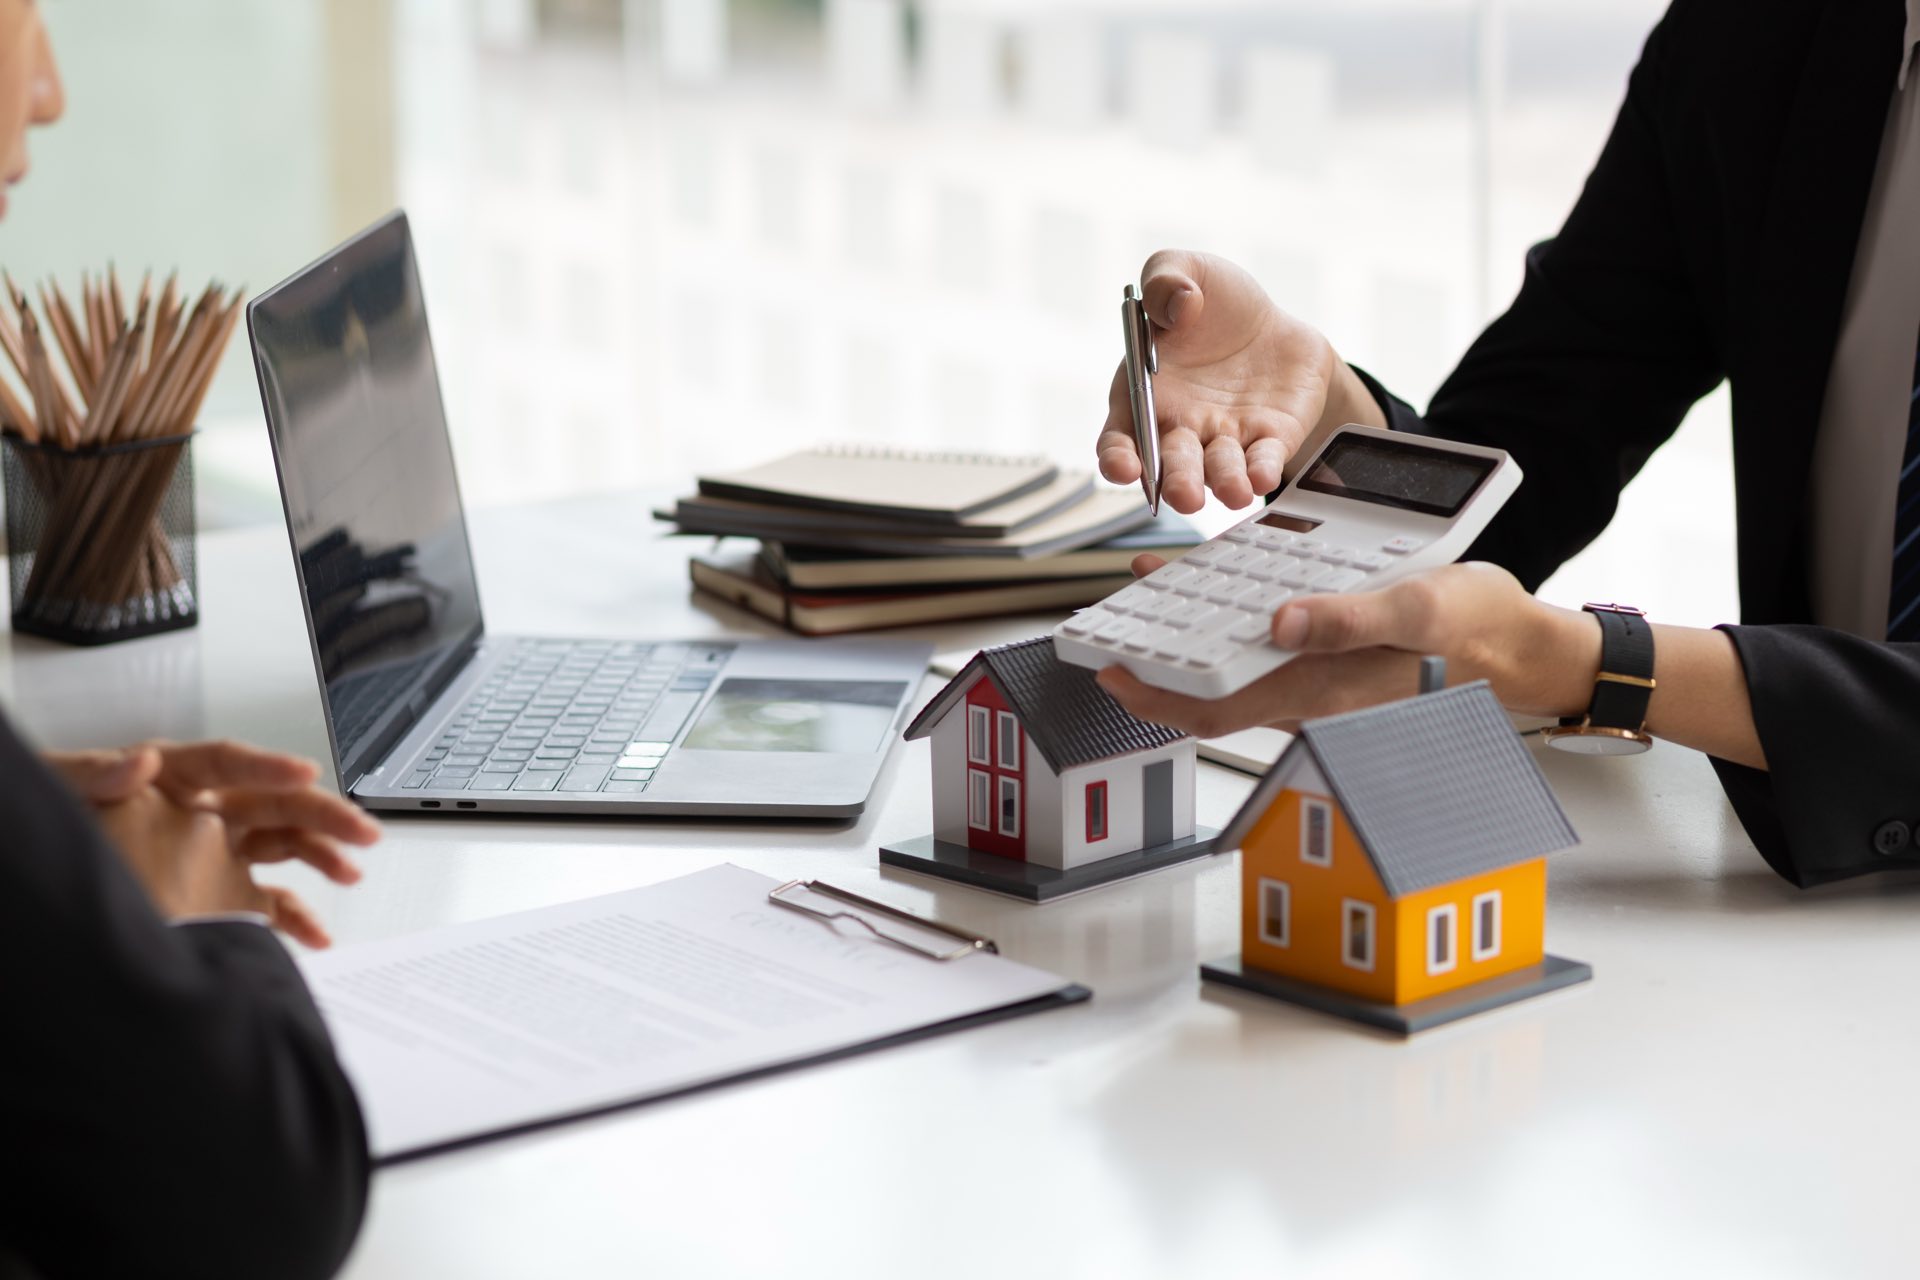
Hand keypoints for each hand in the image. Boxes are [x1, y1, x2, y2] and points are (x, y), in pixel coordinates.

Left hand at [48, 739, 379, 946]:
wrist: (40, 889)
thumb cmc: (53, 822)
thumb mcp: (62, 789)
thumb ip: (94, 773)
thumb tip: (138, 764)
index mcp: (173, 777)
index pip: (230, 763)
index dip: (268, 767)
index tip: (303, 773)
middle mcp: (203, 813)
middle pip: (277, 803)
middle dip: (325, 815)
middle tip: (360, 829)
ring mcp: (215, 856)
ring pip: (284, 847)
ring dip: (323, 858)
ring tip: (350, 872)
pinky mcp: (218, 895)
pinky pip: (267, 902)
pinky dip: (296, 919)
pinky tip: (315, 934)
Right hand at [1096, 250, 1385, 512]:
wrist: (1275, 323)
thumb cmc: (1215, 304)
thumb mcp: (1185, 269)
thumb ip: (1165, 277)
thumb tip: (1179, 306)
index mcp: (1145, 394)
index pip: (1121, 436)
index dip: (1118, 457)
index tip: (1123, 468)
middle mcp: (1181, 426)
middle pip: (1173, 464)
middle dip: (1178, 482)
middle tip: (1186, 496)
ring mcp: (1226, 436)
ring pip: (1220, 469)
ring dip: (1224, 483)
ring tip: (1234, 493)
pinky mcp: (1270, 437)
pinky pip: (1264, 457)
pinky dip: (1263, 469)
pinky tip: (1263, 475)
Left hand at [1096, 563, 1599, 736]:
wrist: (1524, 649)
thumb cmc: (1476, 628)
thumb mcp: (1417, 609)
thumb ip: (1348, 619)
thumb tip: (1277, 625)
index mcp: (1321, 691)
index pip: (1215, 711)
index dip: (1155, 696)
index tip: (1108, 668)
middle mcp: (1309, 696)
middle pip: (1209, 694)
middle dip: (1157, 666)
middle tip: (1114, 627)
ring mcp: (1318, 682)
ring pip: (1233, 671)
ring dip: (1190, 640)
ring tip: (1152, 596)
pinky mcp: (1330, 662)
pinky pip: (1264, 652)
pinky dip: (1231, 623)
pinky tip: (1217, 584)